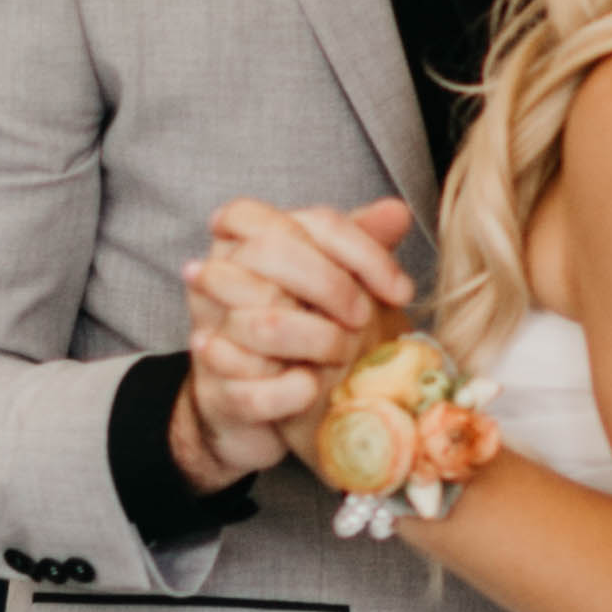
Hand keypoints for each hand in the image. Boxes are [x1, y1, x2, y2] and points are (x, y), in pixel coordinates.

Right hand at [173, 192, 415, 493]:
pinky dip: (294, 391)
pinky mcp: (217, 391)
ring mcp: (211, 332)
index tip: (401, 291)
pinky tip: (312, 386)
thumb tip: (396, 211)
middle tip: (363, 319)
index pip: (305, 220)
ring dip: (320, 340)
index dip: (362, 251)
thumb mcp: (332, 276)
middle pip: (271, 252)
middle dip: (334, 287)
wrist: (260, 401)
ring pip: (262, 322)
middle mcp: (218, 275)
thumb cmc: (300, 323)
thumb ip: (360, 241)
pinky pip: (253, 388)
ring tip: (341, 353)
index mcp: (246, 235)